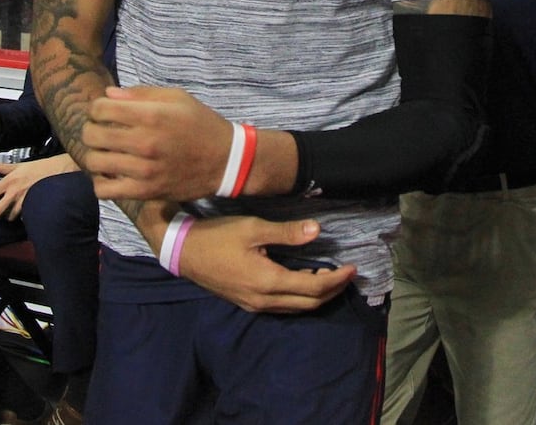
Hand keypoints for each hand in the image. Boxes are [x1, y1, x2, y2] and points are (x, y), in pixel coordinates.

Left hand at [0, 153, 76, 224]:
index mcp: (8, 181)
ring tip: (5, 219)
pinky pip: (23, 213)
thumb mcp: (18, 165)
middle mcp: (14, 192)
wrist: (55, 170)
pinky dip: (20, 216)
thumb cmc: (37, 167)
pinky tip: (19, 217)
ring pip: (11, 214)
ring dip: (6, 217)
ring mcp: (23, 199)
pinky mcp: (32, 203)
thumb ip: (3, 166)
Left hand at [83, 85, 232, 200]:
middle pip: (92, 134)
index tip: (105, 112)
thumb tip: (109, 94)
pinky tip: (111, 174)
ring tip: (106, 152)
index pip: (100, 108)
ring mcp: (143, 170)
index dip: (97, 107)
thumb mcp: (177, 98)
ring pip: (94, 162)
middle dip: (92, 129)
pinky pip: (105, 190)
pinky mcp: (145, 192)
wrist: (226, 161)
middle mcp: (144, 142)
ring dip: (95, 154)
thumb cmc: (201, 124)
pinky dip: (101, 182)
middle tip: (102, 131)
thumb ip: (141, 94)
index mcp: (151, 115)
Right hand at [175, 215, 355, 312]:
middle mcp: (264, 300)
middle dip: (333, 290)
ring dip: (317, 296)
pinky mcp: (247, 302)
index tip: (352, 267)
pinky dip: (299, 297)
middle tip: (347, 274)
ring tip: (330, 277)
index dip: (337, 279)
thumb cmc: (216, 236)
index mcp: (268, 282)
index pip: (314, 287)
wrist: (182, 251)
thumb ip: (287, 233)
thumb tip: (317, 230)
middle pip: (309, 303)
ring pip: (296, 307)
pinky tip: (303, 281)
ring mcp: (254, 304)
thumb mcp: (252, 228)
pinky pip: (282, 306)